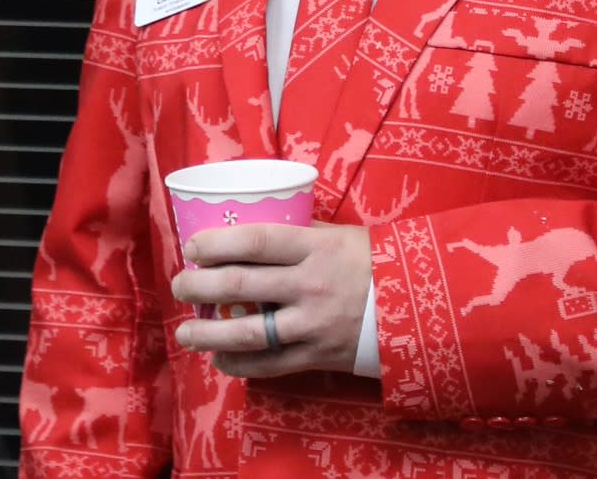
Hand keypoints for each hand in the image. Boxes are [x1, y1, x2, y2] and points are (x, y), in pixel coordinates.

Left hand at [171, 221, 370, 377]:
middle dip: (200, 285)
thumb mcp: (345, 236)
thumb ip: (305, 235)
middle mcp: (310, 285)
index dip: (217, 243)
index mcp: (317, 248)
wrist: (417, 306)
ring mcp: (311, 324)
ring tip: (186, 332)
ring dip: (208, 332)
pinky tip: (221, 359)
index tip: (193, 246)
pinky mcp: (316, 355)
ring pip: (247, 332)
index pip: (256, 241)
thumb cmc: (378, 264)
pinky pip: (268, 364)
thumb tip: (263, 232)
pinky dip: (238, 364)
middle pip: (241, 285)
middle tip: (180, 284)